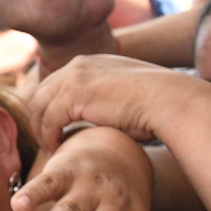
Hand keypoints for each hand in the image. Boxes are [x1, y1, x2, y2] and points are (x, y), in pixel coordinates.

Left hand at [28, 53, 196, 154]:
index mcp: (90, 62)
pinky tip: (56, 148)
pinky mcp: (74, 95)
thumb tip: (98, 117)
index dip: (50, 106)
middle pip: (42, 92)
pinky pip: (49, 119)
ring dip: (41, 129)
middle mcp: (78, 65)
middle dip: (39, 117)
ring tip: (49, 148)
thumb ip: (104, 100)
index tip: (52, 127)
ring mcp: (74, 77)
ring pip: (39, 106)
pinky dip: (49, 136)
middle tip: (44, 139)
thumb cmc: (156, 105)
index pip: (55, 83)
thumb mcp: (124, 95)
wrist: (171, 101)